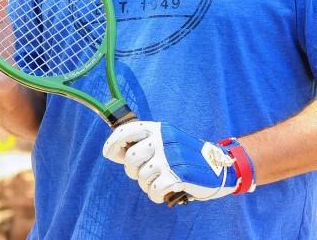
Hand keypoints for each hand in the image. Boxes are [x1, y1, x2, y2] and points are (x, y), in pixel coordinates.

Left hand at [103, 121, 255, 203]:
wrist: (218, 166)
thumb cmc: (185, 155)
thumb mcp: (167, 140)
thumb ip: (144, 143)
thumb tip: (114, 151)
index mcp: (159, 129)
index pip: (127, 130)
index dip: (112, 142)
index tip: (107, 153)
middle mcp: (163, 140)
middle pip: (130, 158)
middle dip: (132, 171)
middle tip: (144, 174)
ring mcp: (171, 157)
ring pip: (142, 177)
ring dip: (147, 186)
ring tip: (158, 183)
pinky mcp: (179, 175)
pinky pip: (153, 191)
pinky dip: (155, 195)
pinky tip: (162, 193)